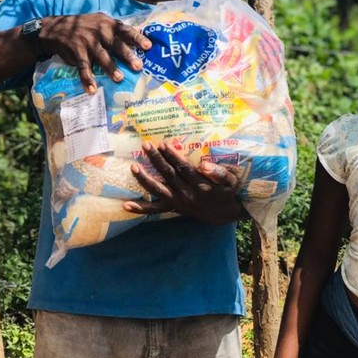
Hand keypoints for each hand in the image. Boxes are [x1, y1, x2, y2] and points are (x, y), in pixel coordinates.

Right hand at [38, 13, 149, 92]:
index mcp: (108, 24)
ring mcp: (88, 41)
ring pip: (102, 57)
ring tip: (119, 78)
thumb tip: (140, 35)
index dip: (138, 38)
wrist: (56, 28)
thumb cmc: (85, 26)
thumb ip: (117, 29)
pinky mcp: (77, 51)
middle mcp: (100, 31)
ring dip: (110, 68)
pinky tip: (91, 89)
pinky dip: (87, 79)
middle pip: (116, 45)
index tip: (149, 47)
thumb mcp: (101, 22)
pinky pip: (84, 67)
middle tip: (138, 66)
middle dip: (128, 56)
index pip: (126, 30)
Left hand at [124, 140, 245, 224]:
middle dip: (156, 159)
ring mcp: (178, 202)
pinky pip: (155, 210)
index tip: (163, 144)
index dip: (172, 156)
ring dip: (144, 179)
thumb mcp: (231, 182)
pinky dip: (141, 208)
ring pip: (157, 190)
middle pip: (167, 175)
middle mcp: (186, 194)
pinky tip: (126, 205)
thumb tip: (204, 164)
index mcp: (200, 185)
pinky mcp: (173, 208)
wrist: (225, 214)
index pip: (183, 168)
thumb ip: (219, 173)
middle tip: (146, 145)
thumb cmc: (229, 192)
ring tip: (133, 167)